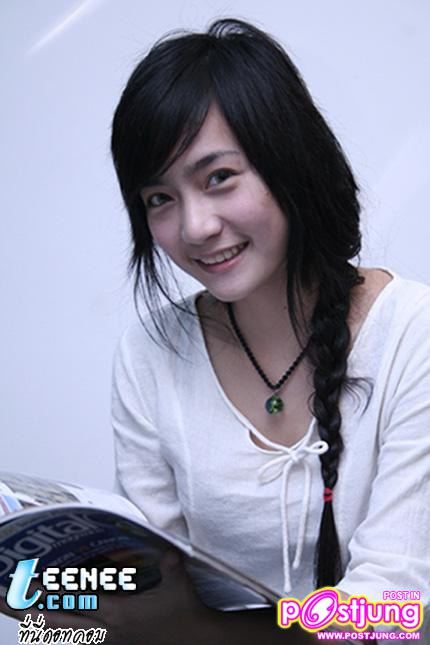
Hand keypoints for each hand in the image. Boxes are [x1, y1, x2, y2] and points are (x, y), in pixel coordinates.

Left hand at [1, 550, 315, 643]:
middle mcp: (109, 629)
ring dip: (50, 625)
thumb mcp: (179, 580)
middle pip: (66, 620)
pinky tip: (62, 632)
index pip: (82, 598)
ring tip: (29, 617)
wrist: (197, 639)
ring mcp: (113, 641)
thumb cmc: (186, 610)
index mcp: (119, 612)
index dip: (58, 589)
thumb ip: (170, 562)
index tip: (37, 580)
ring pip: (73, 634)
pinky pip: (89, 642)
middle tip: (18, 598)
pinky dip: (73, 636)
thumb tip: (166, 547)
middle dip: (41, 608)